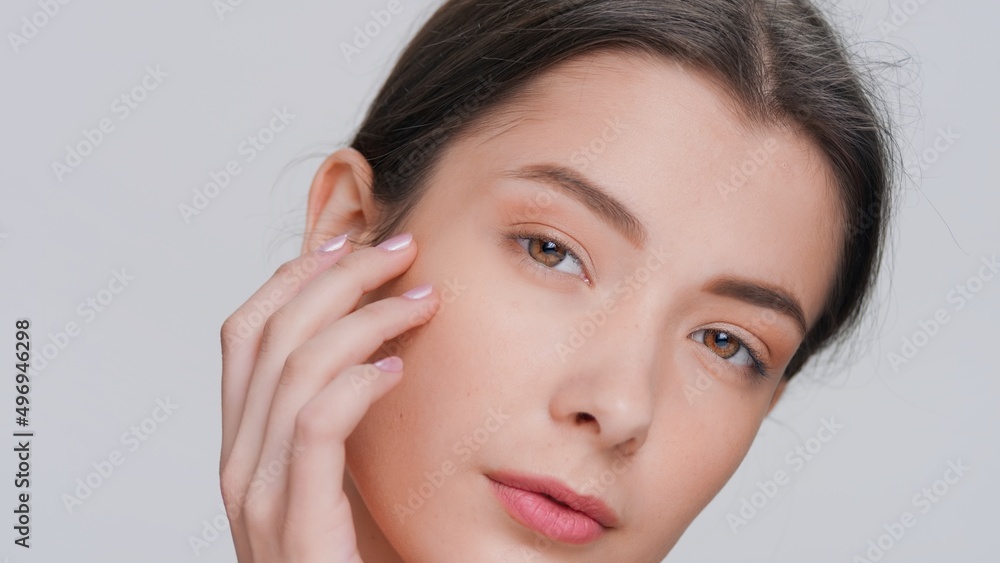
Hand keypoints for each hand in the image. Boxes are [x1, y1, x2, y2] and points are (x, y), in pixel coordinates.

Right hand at [218, 232, 438, 561]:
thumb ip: (346, 416)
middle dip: (335, 275)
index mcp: (248, 443)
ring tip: (421, 297)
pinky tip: (399, 366)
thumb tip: (381, 350)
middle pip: (268, 332)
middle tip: (400, 248)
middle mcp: (241, 461)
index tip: (353, 239)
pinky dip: (356, 382)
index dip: (298, 274)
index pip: (251, 332)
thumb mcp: (345, 473)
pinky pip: (314, 427)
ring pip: (292, 366)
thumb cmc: (355, 560)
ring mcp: (261, 494)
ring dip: (361, 315)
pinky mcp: (297, 524)